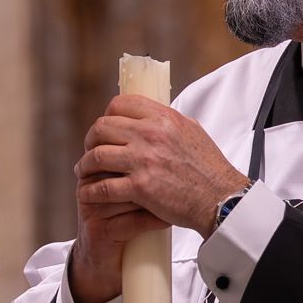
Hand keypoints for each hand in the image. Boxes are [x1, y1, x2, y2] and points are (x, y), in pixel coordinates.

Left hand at [67, 94, 247, 302]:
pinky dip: (90, 191)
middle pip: (102, 128)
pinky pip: (103, 186)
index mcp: (163, 118)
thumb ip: (169, 122)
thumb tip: (152, 115)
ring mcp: (143, 160)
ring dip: (85, 166)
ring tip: (83, 173)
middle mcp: (150, 134)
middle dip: (90, 140)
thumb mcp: (192, 132)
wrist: (219, 199)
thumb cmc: (209, 169)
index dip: (107, 115)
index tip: (104, 129)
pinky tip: (88, 194)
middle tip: (90, 151)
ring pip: (96, 156)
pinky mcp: (140, 187)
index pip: (121, 104)